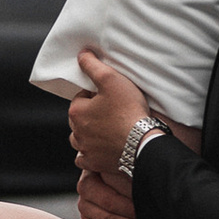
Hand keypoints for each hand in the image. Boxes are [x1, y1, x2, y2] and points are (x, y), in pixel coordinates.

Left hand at [66, 43, 151, 177]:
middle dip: (91, 113)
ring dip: (87, 134)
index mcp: (77, 111)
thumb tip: (81, 55)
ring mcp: (85, 150)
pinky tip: (99, 148)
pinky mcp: (94, 163)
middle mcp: (76, 132)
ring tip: (106, 128)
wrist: (142, 143)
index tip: (110, 96)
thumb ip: (93, 65)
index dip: (95, 95)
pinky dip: (88, 154)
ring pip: (79, 139)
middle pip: (79, 118)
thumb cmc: (128, 110)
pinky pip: (84, 158)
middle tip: (112, 110)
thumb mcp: (111, 79)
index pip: (80, 97)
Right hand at [77, 171, 146, 218]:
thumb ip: (130, 167)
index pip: (111, 201)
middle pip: (107, 218)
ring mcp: (85, 212)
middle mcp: (84, 196)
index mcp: (91, 179)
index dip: (132, 210)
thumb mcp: (124, 163)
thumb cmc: (125, 166)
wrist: (111, 171)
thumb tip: (148, 176)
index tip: (152, 215)